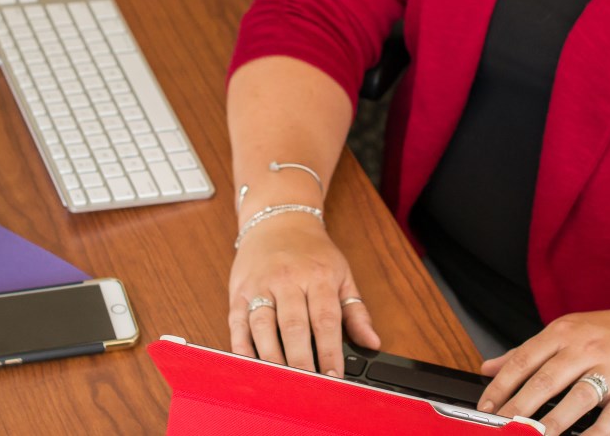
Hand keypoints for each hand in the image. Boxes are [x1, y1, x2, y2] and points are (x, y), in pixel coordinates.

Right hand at [227, 215, 381, 375]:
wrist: (278, 219)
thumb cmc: (312, 252)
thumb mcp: (342, 274)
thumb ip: (356, 311)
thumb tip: (372, 343)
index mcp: (318, 277)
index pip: (325, 320)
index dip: (330, 352)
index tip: (334, 378)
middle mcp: (287, 280)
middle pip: (293, 327)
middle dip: (301, 362)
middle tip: (307, 389)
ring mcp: (260, 286)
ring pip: (263, 327)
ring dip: (272, 359)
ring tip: (281, 384)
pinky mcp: (238, 292)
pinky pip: (238, 324)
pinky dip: (242, 348)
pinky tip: (250, 367)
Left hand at [477, 307, 609, 435]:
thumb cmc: (605, 335)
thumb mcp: (563, 333)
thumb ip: (525, 352)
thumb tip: (488, 368)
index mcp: (563, 334)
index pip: (524, 360)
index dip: (501, 387)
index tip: (486, 408)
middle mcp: (585, 348)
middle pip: (546, 379)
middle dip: (520, 407)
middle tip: (503, 426)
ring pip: (577, 397)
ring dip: (552, 421)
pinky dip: (595, 433)